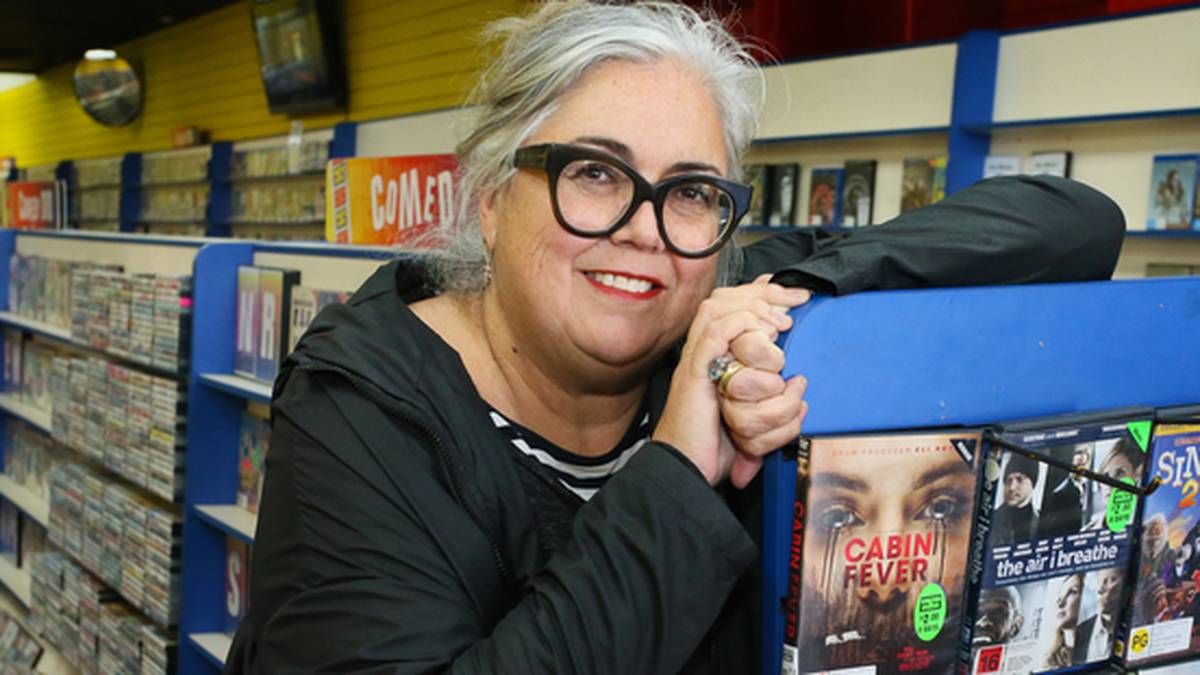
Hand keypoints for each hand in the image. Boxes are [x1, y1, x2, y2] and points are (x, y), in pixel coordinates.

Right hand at [653, 275, 810, 486]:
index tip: (797, 297)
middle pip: (723, 298)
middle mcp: (700, 355)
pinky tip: (764, 336)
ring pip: (718, 310)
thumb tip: (797, 383)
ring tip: (782, 325)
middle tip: (796, 302)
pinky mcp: (695, 377)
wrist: (684, 472)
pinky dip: (740, 326)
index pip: (731, 305)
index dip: (763, 293)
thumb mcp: (750, 416)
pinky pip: (713, 335)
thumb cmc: (713, 448)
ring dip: (755, 310)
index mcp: (711, 358)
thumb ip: (768, 399)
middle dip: (764, 293)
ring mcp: (695, 363)